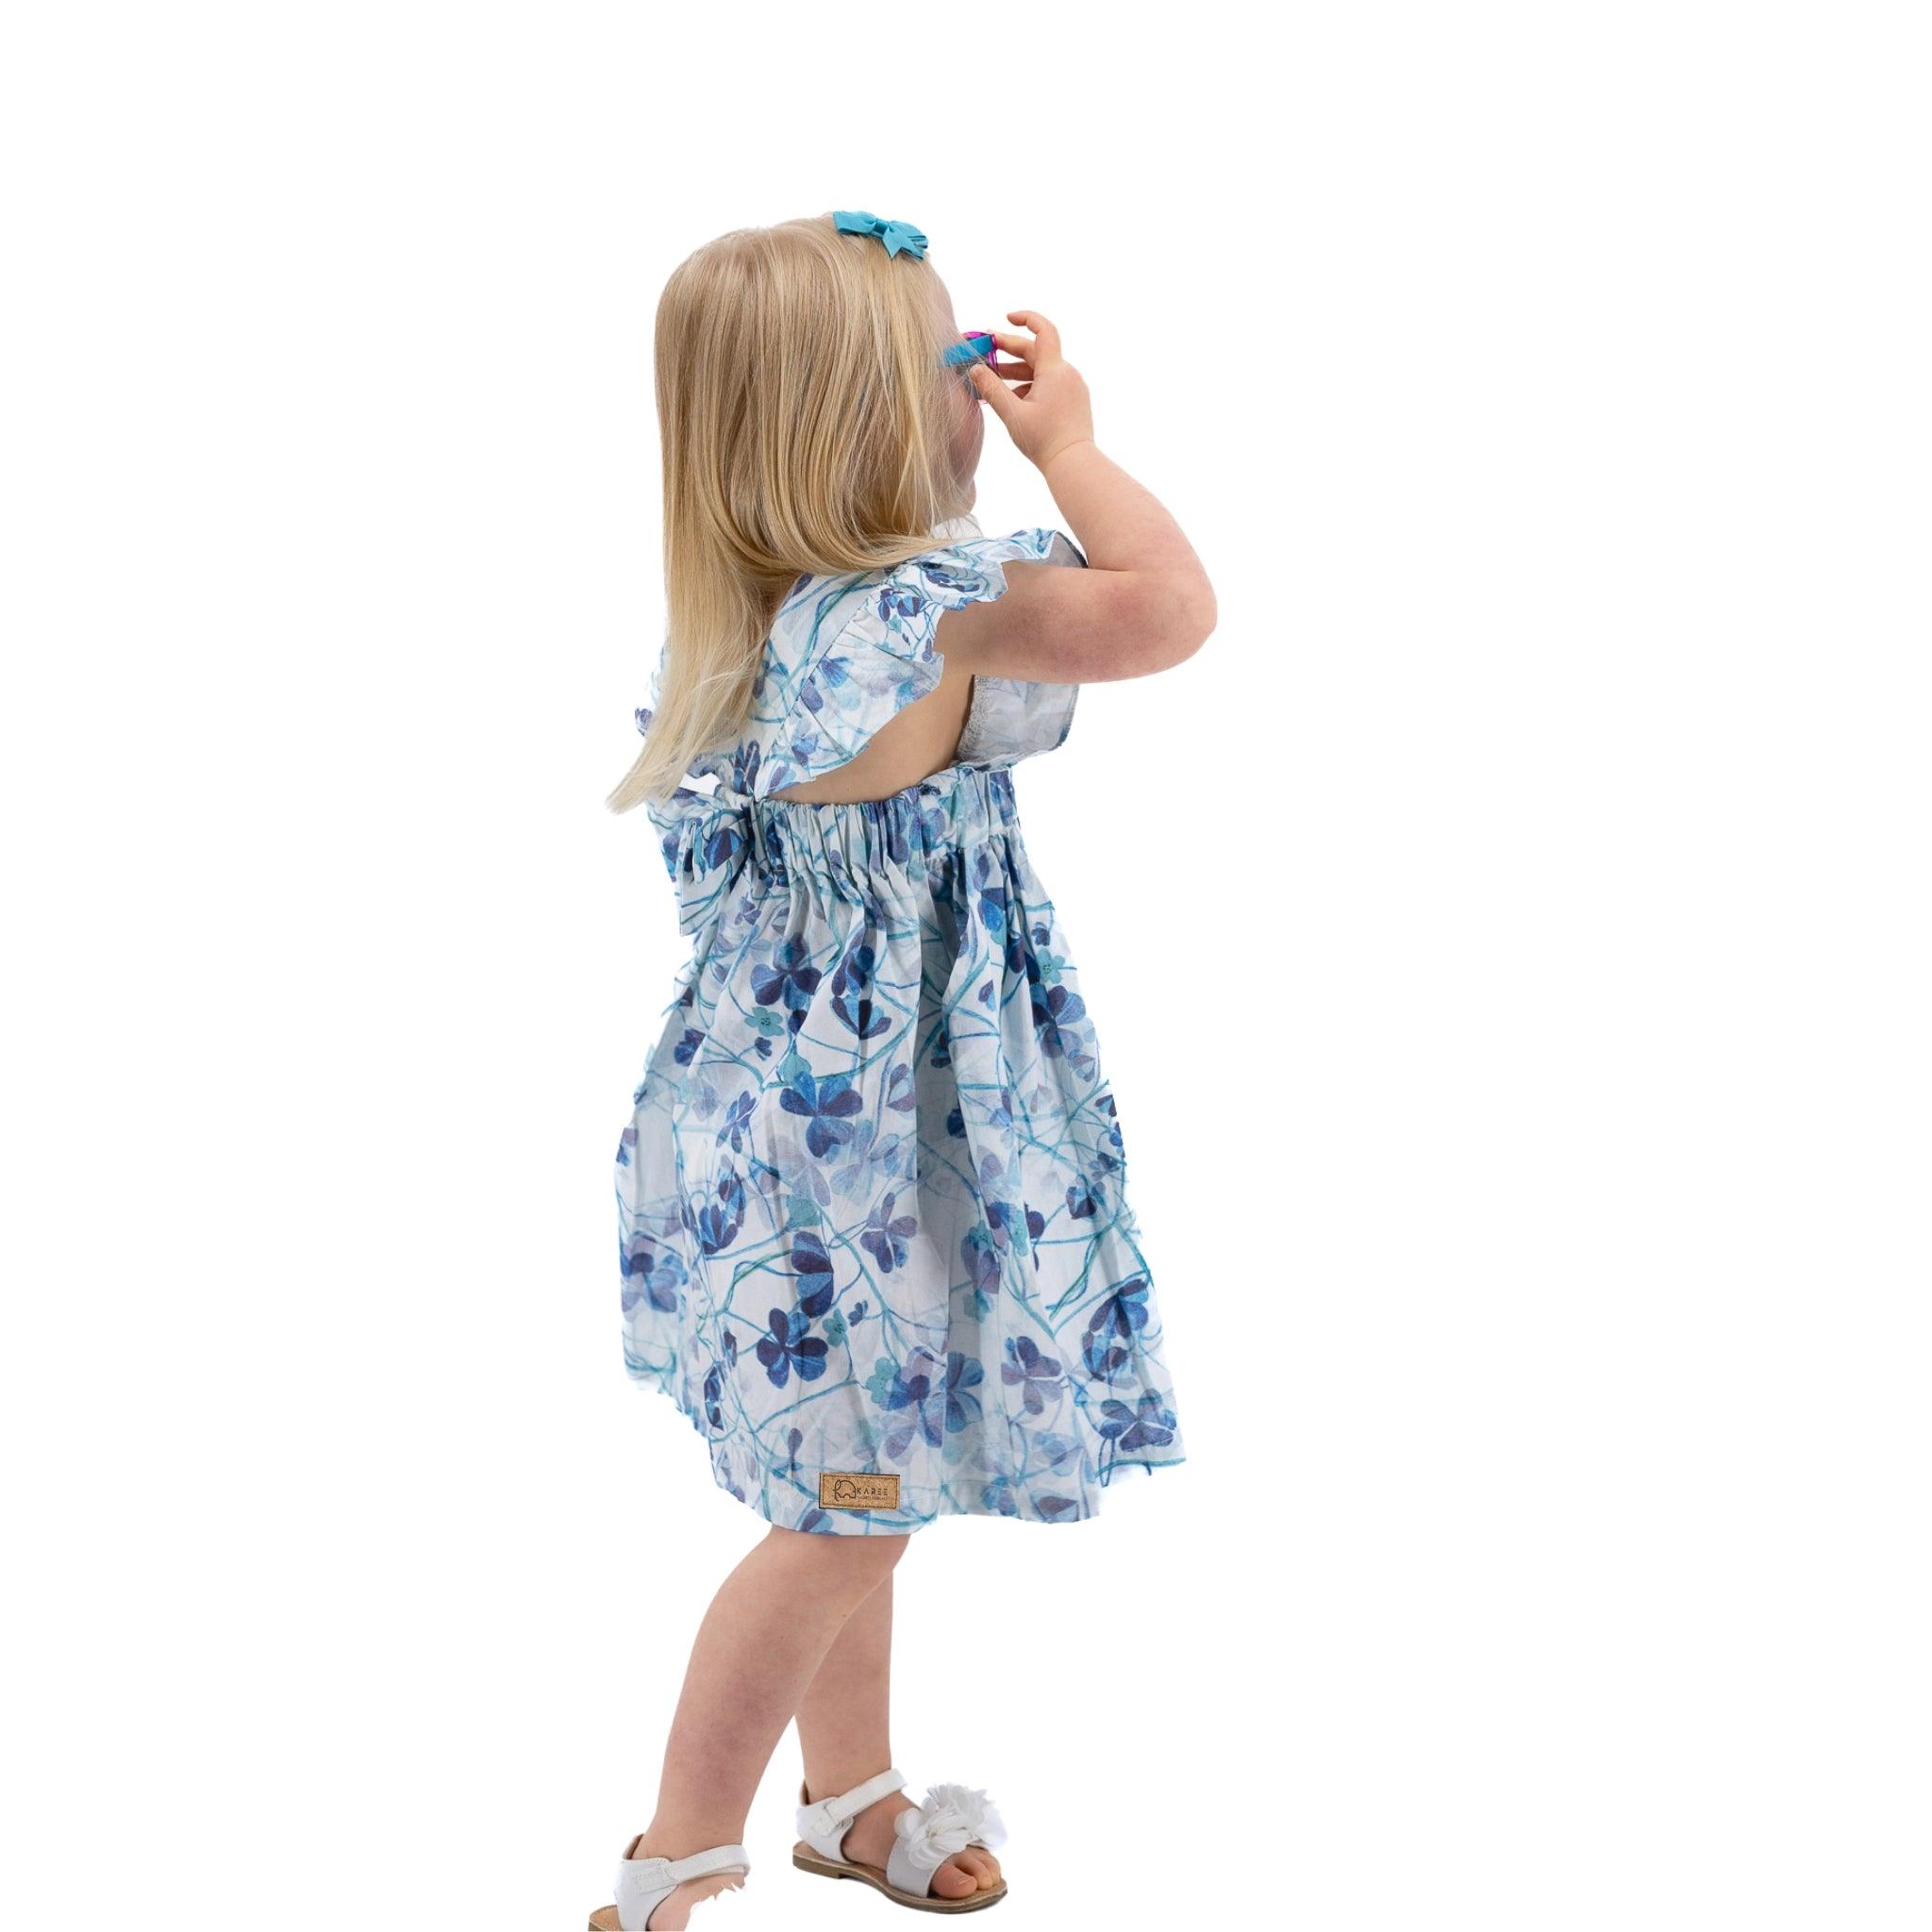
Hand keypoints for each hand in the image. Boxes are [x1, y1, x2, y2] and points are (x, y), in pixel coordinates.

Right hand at [967, 310, 1095, 472]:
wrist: (1074, 465)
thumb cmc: (1044, 441)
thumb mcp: (1012, 414)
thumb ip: (991, 389)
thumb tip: (975, 369)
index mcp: (1054, 371)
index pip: (1043, 330)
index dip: (1026, 319)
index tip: (1007, 319)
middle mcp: (1067, 374)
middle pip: (1036, 352)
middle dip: (1009, 349)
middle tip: (987, 349)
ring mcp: (1073, 388)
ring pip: (1041, 371)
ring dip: (1017, 372)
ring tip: (993, 379)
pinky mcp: (1074, 402)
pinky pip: (1050, 385)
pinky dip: (1030, 385)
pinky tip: (1013, 399)